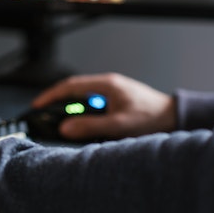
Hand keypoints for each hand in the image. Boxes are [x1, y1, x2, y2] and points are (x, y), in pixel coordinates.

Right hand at [32, 72, 176, 139]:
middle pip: (74, 89)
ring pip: (83, 97)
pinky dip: (83, 112)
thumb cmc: (152, 118)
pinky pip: (93, 103)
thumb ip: (91, 126)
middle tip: (43, 113)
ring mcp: (113, 91)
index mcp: (106, 85)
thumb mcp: (119, 125)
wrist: (176, 117)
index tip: (37, 105)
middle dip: (57, 101)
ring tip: (61, 121)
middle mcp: (108, 84)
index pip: (70, 86)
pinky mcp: (117, 100)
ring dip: (71, 108)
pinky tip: (83, 124)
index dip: (50, 95)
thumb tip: (65, 128)